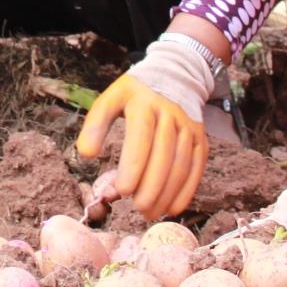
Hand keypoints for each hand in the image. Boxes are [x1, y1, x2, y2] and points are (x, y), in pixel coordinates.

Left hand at [75, 33, 218, 219]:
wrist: (176, 74)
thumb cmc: (136, 94)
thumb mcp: (111, 98)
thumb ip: (95, 124)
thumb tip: (85, 154)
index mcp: (144, 103)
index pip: (141, 138)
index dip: (133, 166)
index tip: (122, 191)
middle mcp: (170, 114)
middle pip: (164, 155)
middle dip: (152, 186)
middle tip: (138, 209)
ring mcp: (188, 126)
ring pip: (182, 164)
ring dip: (168, 192)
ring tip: (151, 213)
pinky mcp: (201, 137)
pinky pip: (197, 166)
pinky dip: (187, 190)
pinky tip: (173, 208)